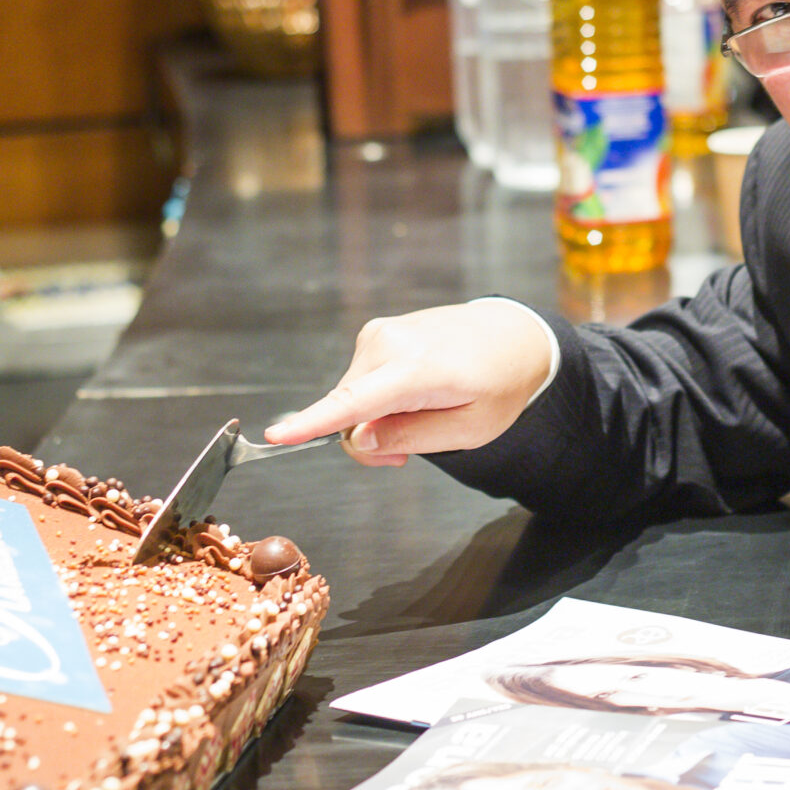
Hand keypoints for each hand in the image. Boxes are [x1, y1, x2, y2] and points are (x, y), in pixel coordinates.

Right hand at [264, 300, 554, 464]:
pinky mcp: (374, 334)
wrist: (512, 336)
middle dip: (368, 442)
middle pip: (347, 413)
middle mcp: (389, 344)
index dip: (313, 423)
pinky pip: (359, 383)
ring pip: (350, 400)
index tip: (277, 435)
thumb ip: (410, 437)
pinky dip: (377, 400)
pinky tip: (413, 395)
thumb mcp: (469, 429)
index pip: (355, 401)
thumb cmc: (498, 385)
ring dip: (374, 421)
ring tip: (421, 415)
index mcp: (417, 369)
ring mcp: (378, 334)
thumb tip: (355, 440)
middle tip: (408, 455)